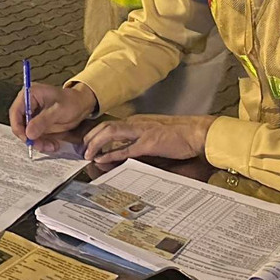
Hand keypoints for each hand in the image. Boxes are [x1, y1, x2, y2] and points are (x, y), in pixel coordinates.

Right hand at [9, 82, 96, 149]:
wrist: (82, 105)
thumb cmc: (72, 102)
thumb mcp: (58, 111)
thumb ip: (43, 121)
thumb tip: (28, 133)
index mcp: (30, 94)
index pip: (15, 112)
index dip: (18, 127)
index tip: (27, 139)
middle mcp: (28, 103)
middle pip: (20, 124)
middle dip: (29, 137)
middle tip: (40, 146)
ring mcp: (32, 114)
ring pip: (27, 132)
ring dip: (37, 142)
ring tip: (51, 146)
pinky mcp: (37, 123)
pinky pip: (35, 135)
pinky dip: (42, 142)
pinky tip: (52, 144)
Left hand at [81, 114, 214, 163]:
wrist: (197, 132)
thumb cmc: (180, 135)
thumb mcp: (155, 133)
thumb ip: (138, 140)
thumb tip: (124, 150)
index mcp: (137, 121)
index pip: (110, 124)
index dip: (95, 133)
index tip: (86, 142)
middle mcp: (136, 123)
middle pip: (105, 126)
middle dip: (90, 137)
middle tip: (81, 149)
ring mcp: (142, 132)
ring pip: (111, 133)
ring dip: (95, 143)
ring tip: (87, 154)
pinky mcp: (150, 143)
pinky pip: (126, 148)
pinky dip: (111, 153)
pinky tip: (102, 158)